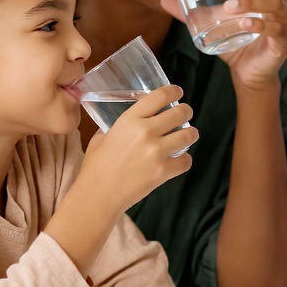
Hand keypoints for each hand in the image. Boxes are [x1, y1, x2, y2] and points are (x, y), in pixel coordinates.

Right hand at [80, 85, 196, 212]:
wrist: (97, 195)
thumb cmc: (96, 166)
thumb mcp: (102, 136)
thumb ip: (119, 126)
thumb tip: (131, 122)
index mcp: (130, 120)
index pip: (160, 96)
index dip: (173, 91)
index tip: (178, 92)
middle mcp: (145, 132)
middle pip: (179, 113)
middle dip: (186, 111)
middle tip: (185, 114)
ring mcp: (156, 152)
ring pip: (188, 135)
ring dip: (191, 134)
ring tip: (189, 135)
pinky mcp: (163, 172)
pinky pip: (186, 161)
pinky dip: (185, 160)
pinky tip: (179, 159)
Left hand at [164, 0, 286, 91]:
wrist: (249, 73)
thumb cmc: (235, 41)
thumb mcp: (212, 23)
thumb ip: (191, 11)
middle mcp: (281, 0)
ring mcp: (286, 20)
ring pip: (274, 3)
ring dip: (251, 2)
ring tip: (229, 7)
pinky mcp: (286, 40)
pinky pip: (276, 28)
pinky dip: (261, 25)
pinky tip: (245, 24)